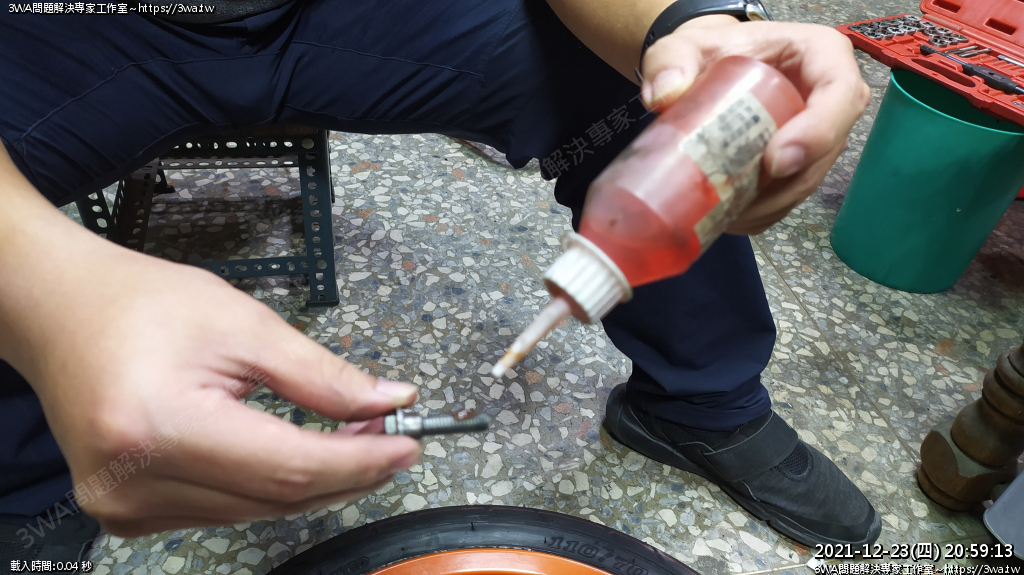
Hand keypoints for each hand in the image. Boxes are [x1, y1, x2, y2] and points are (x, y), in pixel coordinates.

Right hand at [5, 221, 420, 536]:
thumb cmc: (141, 304)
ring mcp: (126, 505)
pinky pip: (225, 511)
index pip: (290, 468)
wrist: (62, 313)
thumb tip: (388, 401)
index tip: (408, 443)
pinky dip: (270, 488)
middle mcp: (135, 480)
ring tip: (350, 436)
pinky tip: (295, 454)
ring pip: (256, 512)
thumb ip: (322, 374)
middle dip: (347, 471)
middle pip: (277, 499)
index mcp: (160, 426)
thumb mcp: (245, 323)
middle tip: (388, 433)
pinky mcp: (128, 512)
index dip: (361, 462)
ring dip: (313, 481)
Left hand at [639, 15, 869, 233]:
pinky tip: (731, 218)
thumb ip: (669, 60)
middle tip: (740, 202)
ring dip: (772, 205)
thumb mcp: (687, 43)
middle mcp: (830, 97)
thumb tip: (664, 97)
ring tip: (727, 214)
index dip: (817, 133)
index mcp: (820, 55)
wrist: (710, 65)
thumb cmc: (712, 48)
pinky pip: (792, 195)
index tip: (775, 162)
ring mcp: (819, 133)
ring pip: (809, 179)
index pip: (839, 94)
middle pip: (827, 148)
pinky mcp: (801, 162)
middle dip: (787, 184)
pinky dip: (764, 213)